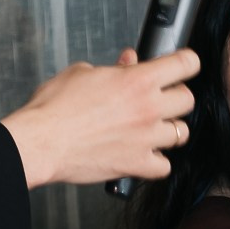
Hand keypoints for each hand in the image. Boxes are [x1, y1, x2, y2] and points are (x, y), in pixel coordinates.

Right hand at [1, 47, 199, 187]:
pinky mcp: (136, 164)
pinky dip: (157, 162)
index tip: (183, 65)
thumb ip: (114, 68)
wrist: (41, 141)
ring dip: (168, 130)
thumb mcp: (83, 73)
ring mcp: (146, 138)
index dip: (186, 62)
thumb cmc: (54, 108)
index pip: (186, 64)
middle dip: (175, 97)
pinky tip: (144, 154)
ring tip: (152, 128)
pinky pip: (164, 166)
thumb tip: (128, 61)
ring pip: (181, 133)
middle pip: (187, 99)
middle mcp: (148, 108)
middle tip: (160, 98)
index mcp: (138, 80)